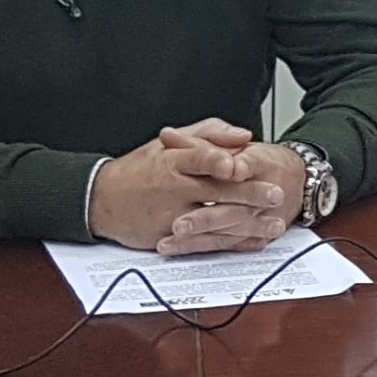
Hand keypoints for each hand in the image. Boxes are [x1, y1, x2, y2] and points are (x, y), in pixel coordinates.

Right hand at [87, 127, 292, 253]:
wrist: (100, 199)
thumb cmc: (141, 168)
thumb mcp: (169, 142)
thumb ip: (209, 134)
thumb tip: (244, 136)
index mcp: (174, 159)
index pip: (200, 158)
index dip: (220, 161)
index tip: (239, 165)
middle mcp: (173, 187)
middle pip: (215, 191)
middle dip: (249, 194)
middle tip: (276, 194)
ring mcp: (171, 214)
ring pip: (214, 219)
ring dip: (247, 224)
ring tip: (274, 223)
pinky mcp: (168, 237)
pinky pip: (206, 242)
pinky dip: (231, 242)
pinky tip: (254, 241)